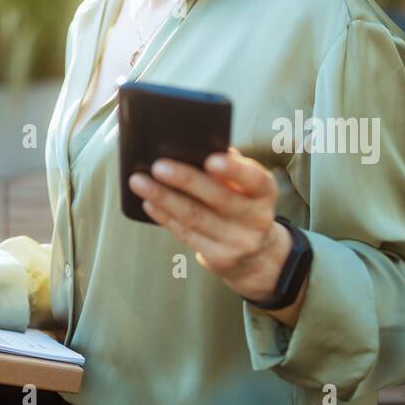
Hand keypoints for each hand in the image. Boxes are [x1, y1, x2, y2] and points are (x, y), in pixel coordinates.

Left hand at [128, 147, 290, 301]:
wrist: (258, 254)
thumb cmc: (245, 204)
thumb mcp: (248, 186)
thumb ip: (230, 167)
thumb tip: (195, 145)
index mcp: (264, 193)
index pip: (255, 180)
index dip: (234, 170)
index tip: (211, 160)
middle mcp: (256, 219)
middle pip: (218, 198)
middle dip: (185, 180)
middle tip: (158, 166)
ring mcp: (237, 242)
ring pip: (195, 217)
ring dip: (164, 198)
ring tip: (140, 182)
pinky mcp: (218, 258)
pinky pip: (186, 234)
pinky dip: (165, 217)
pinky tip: (149, 203)